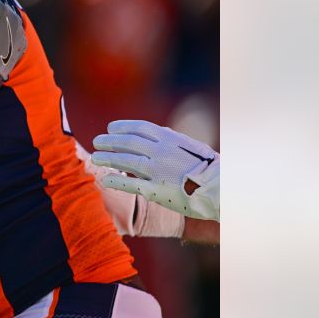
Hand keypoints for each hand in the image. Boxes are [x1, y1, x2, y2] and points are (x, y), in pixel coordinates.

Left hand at [90, 120, 219, 221]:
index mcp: (171, 139)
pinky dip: (115, 181)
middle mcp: (161, 152)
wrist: (223, 189)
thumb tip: (159, 132)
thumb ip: (173, 140)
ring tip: (95, 158)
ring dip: (107, 158)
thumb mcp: (193, 147)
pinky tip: (104, 179)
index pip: (140, 128)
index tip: (110, 128)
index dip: (122, 127)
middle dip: (110, 141)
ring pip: (125, 161)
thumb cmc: (210, 168)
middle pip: (128, 143)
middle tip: (96, 141)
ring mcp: (158, 171)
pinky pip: (130, 184)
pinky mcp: (157, 191)